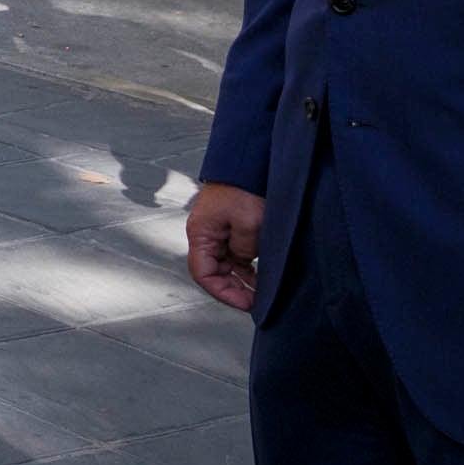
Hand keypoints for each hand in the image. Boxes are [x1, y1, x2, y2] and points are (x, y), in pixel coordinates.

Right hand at [187, 180, 264, 310]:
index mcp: (201, 234)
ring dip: (241, 278)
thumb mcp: (250, 224)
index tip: (246, 303)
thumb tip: (244, 260)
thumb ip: (244, 250)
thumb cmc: (245, 189)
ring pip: (225, 264)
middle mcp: (204, 234)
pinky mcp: (229, 226)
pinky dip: (245, 266)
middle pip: (214, 271)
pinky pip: (234, 253)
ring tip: (262, 290)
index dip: (223, 293)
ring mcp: (217, 230)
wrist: (248, 162)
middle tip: (257, 300)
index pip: (203, 274)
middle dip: (234, 288)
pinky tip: (260, 273)